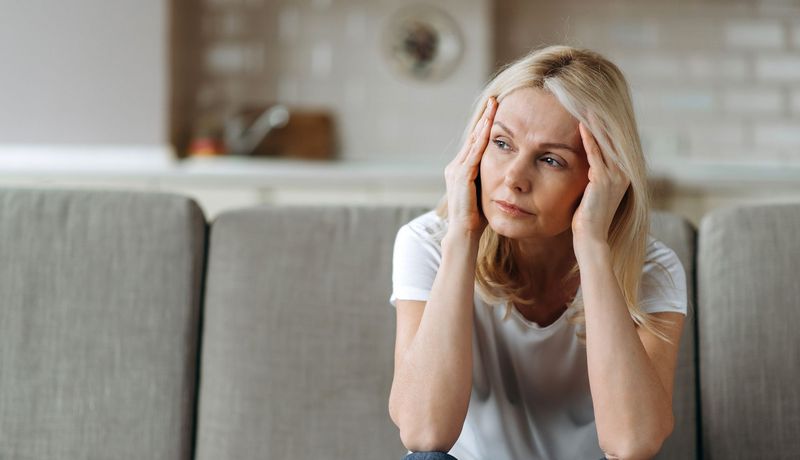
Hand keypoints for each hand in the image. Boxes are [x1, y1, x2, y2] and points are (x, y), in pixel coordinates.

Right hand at [444, 97, 496, 239]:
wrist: (463, 234)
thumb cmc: (477, 219)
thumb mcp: (486, 193)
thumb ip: (491, 180)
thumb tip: (507, 174)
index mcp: (460, 170)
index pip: (475, 143)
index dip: (485, 126)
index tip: (496, 110)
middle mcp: (455, 167)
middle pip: (473, 137)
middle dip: (485, 118)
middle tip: (494, 99)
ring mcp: (456, 170)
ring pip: (473, 141)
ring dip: (484, 122)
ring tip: (494, 106)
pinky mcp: (461, 176)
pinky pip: (474, 153)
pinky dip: (483, 138)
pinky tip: (491, 126)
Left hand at [571, 116, 630, 247]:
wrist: (591, 238)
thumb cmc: (588, 218)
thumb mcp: (594, 193)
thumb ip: (595, 177)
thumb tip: (589, 166)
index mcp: (623, 175)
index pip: (613, 143)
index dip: (603, 125)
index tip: (592, 108)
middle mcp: (623, 173)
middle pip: (611, 138)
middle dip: (600, 118)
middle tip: (589, 99)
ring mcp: (615, 176)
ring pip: (604, 142)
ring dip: (594, 123)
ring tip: (585, 104)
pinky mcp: (603, 179)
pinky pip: (595, 153)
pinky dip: (588, 137)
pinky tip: (581, 124)